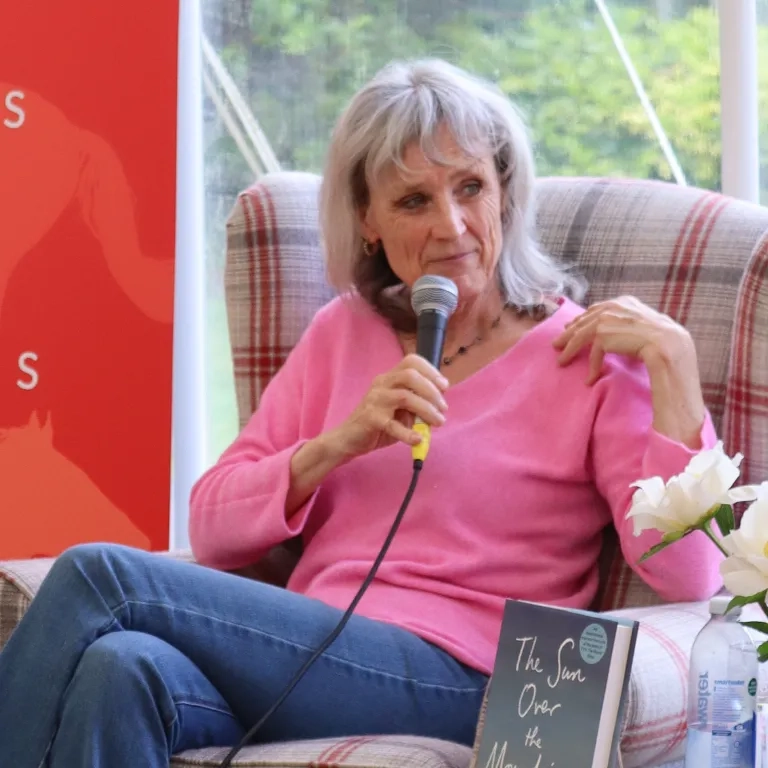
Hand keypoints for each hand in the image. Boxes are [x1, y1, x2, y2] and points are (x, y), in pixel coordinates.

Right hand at [333, 354, 448, 458]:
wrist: (348, 438)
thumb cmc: (378, 423)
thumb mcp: (400, 411)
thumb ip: (417, 405)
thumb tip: (439, 407)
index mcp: (389, 378)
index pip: (411, 361)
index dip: (431, 370)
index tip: (444, 386)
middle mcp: (381, 384)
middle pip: (410, 375)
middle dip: (432, 390)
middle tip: (443, 408)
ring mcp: (375, 400)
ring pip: (405, 397)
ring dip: (427, 409)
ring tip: (438, 422)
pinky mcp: (371, 419)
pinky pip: (393, 424)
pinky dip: (408, 433)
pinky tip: (418, 439)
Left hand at [552, 296, 694, 384]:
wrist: (669, 344)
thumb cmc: (664, 338)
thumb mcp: (645, 324)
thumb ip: (629, 323)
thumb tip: (616, 333)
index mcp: (624, 301)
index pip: (596, 310)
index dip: (582, 320)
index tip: (572, 327)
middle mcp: (613, 306)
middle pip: (583, 321)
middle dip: (568, 333)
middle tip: (557, 343)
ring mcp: (606, 319)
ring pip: (579, 336)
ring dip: (569, 350)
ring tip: (561, 361)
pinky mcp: (603, 335)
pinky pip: (593, 354)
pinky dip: (592, 368)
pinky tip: (589, 379)